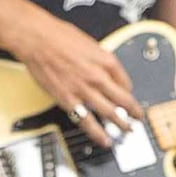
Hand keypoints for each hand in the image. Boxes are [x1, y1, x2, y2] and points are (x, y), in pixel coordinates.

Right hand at [20, 23, 144, 136]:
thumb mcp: (90, 43)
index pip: (126, 82)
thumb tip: (106, 70)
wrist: (37, 39)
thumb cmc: (59, 36)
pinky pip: (87, 121)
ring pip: (110, 113)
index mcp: (107, 60)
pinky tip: (105, 140)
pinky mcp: (68, 100)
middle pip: (124, 99)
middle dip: (134, 111)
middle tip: (138, 117)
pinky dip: (98, 133)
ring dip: (122, 124)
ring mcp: (84, 90)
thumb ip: (100, 59)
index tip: (128, 96)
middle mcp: (99, 76)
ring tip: (128, 131)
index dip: (128, 92)